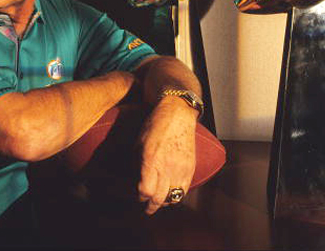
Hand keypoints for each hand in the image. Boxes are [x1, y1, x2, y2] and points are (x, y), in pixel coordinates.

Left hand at [136, 95, 196, 214]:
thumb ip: (136, 164)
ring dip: (165, 202)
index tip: (138, 195)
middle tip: (147, 208)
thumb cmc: (155, 126)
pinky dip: (177, 194)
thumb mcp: (138, 143)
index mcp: (151, 160)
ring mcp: (181, 168)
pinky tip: (171, 192)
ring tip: (159, 201)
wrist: (177, 114)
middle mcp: (167, 167)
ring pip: (173, 198)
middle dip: (151, 206)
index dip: (140, 196)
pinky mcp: (191, 168)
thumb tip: (133, 180)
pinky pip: (184, 189)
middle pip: (159, 199)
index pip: (145, 191)